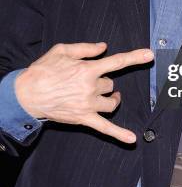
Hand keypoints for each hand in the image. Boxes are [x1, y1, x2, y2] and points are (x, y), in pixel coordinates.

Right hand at [15, 42, 153, 143]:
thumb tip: (104, 47)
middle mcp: (90, 87)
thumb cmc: (43, 70)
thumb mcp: (62, 50)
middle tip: (88, 81)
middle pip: (111, 85)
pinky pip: (105, 128)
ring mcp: (88, 105)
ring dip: (110, 99)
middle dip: (103, 82)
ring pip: (111, 102)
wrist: (26, 94)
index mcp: (87, 69)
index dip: (135, 57)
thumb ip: (85, 48)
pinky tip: (132, 139)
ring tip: (104, 97)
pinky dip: (119, 134)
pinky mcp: (83, 119)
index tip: (149, 55)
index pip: (116, 62)